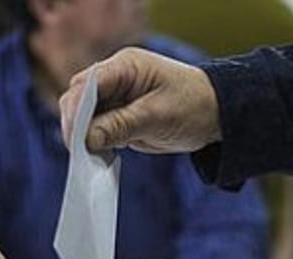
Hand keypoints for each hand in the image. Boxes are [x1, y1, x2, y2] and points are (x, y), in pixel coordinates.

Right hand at [60, 47, 221, 153]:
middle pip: (78, 97)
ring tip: (88, 157)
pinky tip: (98, 155)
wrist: (216, 114)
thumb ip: (120, 126)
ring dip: (83, 134)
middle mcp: (115, 77)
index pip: (87, 85)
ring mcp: (116, 96)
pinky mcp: (119, 114)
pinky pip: (97, 126)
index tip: (76, 139)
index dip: (76, 111)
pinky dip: (94, 141)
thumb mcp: (157, 117)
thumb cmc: (193, 107)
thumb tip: (87, 139)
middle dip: (75, 124)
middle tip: (80, 153)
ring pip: (84, 114)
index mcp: (125, 67)